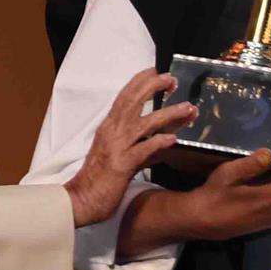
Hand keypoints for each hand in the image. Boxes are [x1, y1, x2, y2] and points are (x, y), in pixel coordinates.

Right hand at [63, 70, 195, 226]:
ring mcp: (117, 147)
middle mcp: (112, 132)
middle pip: (132, 101)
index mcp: (108, 127)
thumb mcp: (119, 155)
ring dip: (168, 114)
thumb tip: (166, 141)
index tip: (155, 71)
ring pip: (145, 123)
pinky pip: (144, 150)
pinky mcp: (122, 165)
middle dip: (153, 87)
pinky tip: (174, 139)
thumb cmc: (99, 178)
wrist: (82, 199)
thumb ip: (142, 145)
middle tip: (172, 79)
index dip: (139, 82)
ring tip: (189, 108)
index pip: (123, 97)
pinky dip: (159, 142)